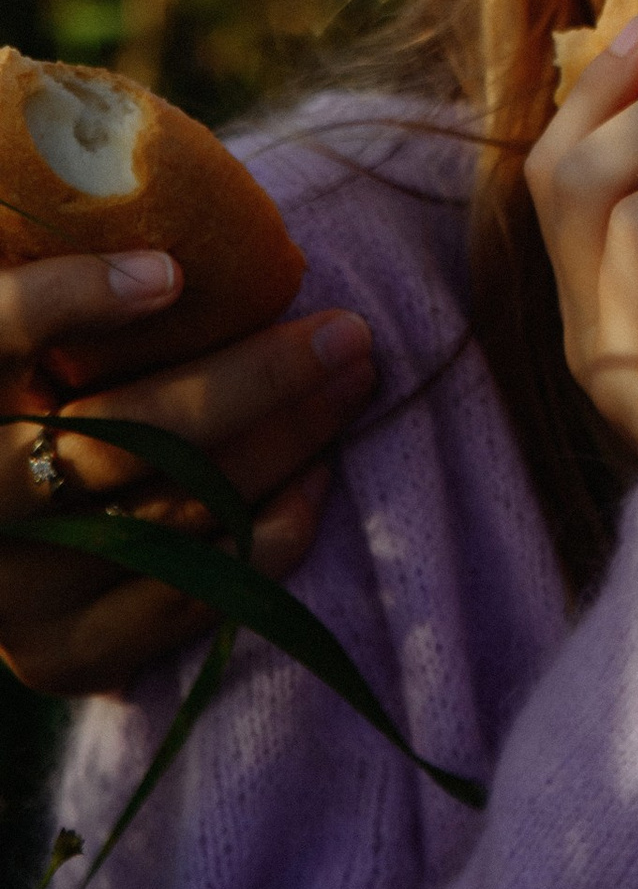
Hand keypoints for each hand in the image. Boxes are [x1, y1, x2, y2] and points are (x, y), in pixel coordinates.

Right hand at [0, 251, 370, 697]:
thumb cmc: (29, 398)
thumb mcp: (25, 346)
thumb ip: (57, 282)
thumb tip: (172, 234)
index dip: (70, 301)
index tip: (171, 273)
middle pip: (123, 435)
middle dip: (253, 379)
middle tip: (346, 328)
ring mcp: (13, 591)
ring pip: (171, 511)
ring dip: (282, 442)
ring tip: (352, 380)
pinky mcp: (56, 655)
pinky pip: (184, 598)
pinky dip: (265, 536)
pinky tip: (319, 477)